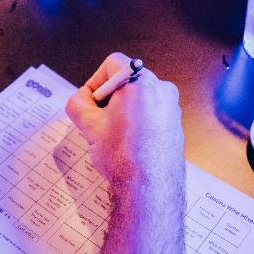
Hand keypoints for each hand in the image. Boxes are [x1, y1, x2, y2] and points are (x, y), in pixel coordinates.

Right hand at [65, 52, 183, 184]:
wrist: (149, 189)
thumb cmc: (123, 157)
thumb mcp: (89, 126)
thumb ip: (77, 104)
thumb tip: (79, 100)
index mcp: (141, 82)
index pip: (113, 63)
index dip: (95, 81)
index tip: (90, 102)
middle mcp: (161, 90)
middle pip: (127, 80)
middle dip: (108, 97)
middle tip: (97, 120)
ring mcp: (171, 108)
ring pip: (139, 98)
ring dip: (122, 110)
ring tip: (112, 135)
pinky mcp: (175, 125)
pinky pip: (151, 113)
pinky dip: (137, 122)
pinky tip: (128, 144)